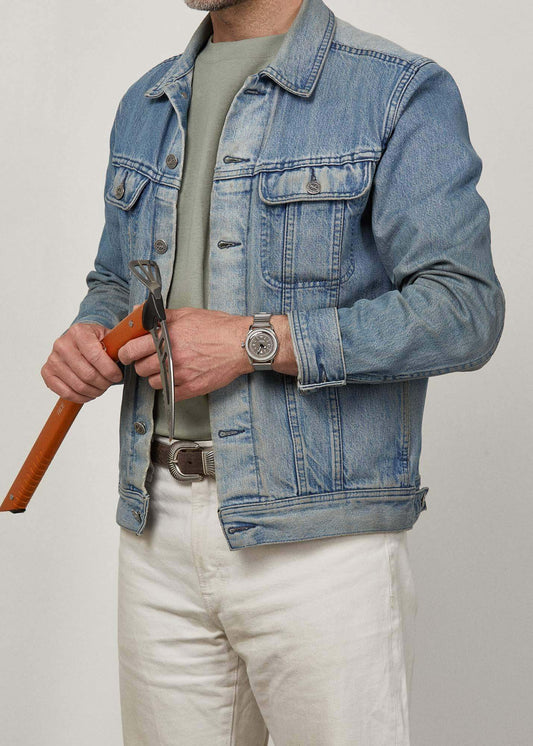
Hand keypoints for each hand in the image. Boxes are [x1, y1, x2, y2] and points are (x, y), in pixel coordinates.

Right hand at [41, 323, 122, 402]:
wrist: (79, 340)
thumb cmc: (96, 341)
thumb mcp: (109, 336)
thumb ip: (118, 345)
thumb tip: (127, 356)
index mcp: (78, 332)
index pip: (95, 356)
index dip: (110, 371)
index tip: (117, 376)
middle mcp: (62, 344)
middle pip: (87, 374)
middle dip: (104, 383)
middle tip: (109, 383)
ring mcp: (53, 359)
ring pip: (78, 386)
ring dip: (95, 391)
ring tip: (101, 388)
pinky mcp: (47, 372)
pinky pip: (65, 393)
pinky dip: (81, 397)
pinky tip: (89, 393)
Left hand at [117, 308, 297, 400]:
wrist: (241, 344)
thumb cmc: (218, 328)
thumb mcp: (187, 314)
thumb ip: (161, 315)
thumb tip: (139, 311)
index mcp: (168, 336)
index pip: (131, 349)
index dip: (125, 351)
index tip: (126, 352)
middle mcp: (172, 356)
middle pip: (140, 368)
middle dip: (141, 363)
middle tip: (147, 359)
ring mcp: (181, 374)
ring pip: (152, 382)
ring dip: (154, 375)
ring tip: (164, 367)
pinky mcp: (191, 388)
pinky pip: (168, 392)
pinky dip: (168, 386)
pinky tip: (175, 377)